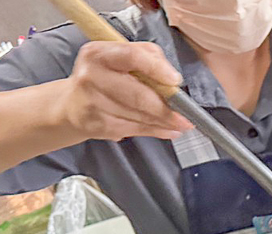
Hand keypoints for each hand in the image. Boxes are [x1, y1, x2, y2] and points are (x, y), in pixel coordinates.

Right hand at [59, 41, 192, 141]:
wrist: (73, 104)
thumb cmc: (105, 77)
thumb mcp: (120, 58)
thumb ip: (148, 58)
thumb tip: (173, 79)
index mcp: (98, 53)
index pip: (132, 56)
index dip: (157, 69)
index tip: (176, 81)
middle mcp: (91, 76)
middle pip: (138, 94)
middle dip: (167, 107)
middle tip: (187, 115)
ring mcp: (92, 102)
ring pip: (139, 115)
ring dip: (165, 122)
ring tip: (182, 123)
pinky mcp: (97, 124)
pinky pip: (135, 129)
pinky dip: (156, 131)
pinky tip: (169, 131)